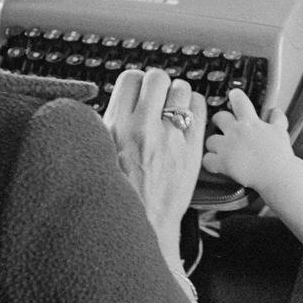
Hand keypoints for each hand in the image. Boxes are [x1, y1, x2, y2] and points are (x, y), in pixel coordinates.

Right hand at [103, 68, 205, 265]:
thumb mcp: (102, 154)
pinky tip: (189, 118)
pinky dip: (196, 107)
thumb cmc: (121, 193)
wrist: (143, 224)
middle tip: (159, 97)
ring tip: (175, 108)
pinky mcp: (192, 149)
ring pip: (182, 89)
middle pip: (157, 78)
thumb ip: (111, 125)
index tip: (140, 93)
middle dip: (159, 84)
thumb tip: (121, 103)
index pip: (130, 79)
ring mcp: (170, 137)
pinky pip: (200, 110)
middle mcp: (143, 128)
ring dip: (179, 94)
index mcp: (116, 126)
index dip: (137, 83)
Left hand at [202, 89, 293, 189]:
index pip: (239, 100)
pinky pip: (207, 160)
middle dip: (220, 122)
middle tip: (224, 128)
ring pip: (210, 140)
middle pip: (218, 117)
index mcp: (251, 122)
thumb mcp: (281, 132)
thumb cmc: (281, 155)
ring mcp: (228, 147)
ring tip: (223, 151)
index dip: (235, 96)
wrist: (279, 175)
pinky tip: (217, 165)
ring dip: (215, 145)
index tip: (233, 95)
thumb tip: (275, 111)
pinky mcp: (223, 163)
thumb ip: (277, 119)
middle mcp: (237, 131)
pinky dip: (211, 162)